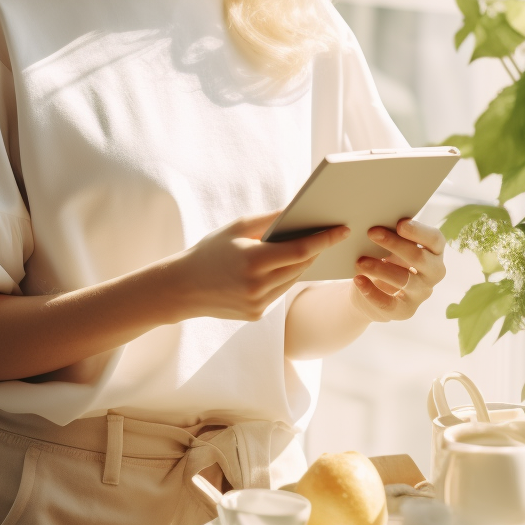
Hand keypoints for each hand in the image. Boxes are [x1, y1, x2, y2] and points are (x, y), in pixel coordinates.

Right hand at [168, 213, 349, 321]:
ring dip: (303, 264)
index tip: (342, 229)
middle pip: (301, 266)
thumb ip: (270, 220)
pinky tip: (285, 266)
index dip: (324, 239)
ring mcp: (257, 304)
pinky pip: (280, 292)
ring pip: (293, 280)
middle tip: (329, 233)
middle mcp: (257, 286)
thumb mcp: (237, 227)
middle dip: (316, 249)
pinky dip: (285, 277)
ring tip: (310, 247)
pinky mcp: (256, 315)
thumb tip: (299, 210)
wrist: (182, 288)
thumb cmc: (210, 251)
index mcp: (253, 260)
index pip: (300, 250)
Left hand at [351, 218, 445, 322]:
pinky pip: (390, 303)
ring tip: (360, 261)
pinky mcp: (406, 310)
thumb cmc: (387, 257)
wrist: (372, 289)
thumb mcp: (392, 244)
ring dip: (380, 268)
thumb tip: (378, 220)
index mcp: (434, 251)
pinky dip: (372, 292)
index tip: (399, 223)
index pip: (435, 240)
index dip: (418, 231)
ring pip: (404, 280)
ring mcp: (422, 293)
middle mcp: (434, 272)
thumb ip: (393, 233)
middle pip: (419, 258)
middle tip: (371, 232)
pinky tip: (358, 280)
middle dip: (394, 244)